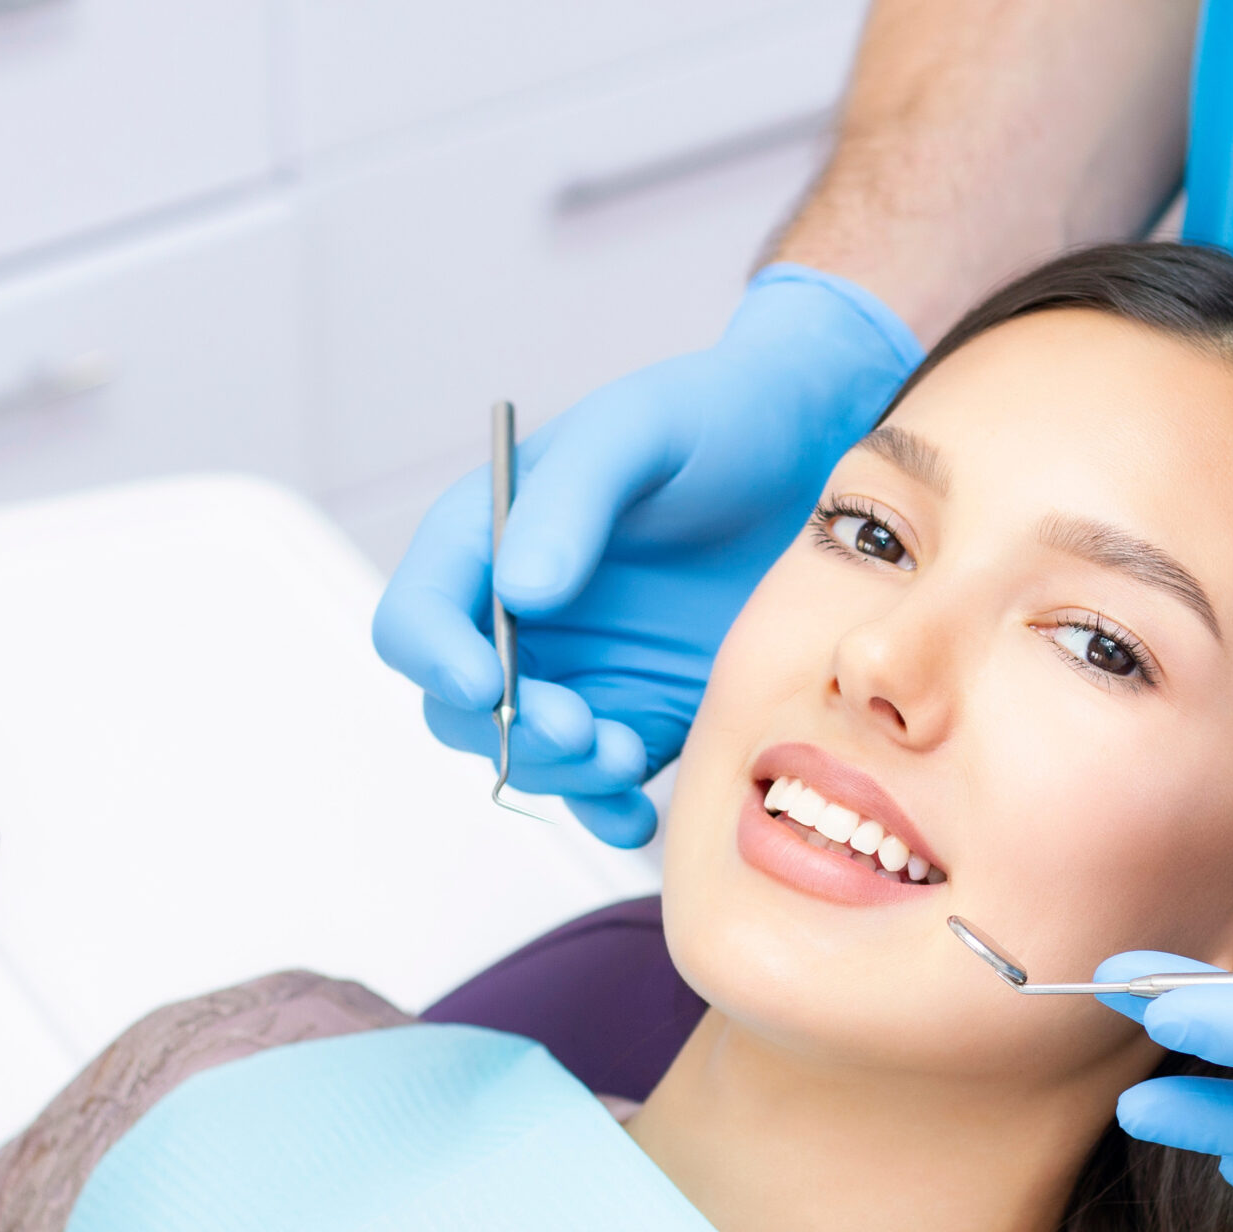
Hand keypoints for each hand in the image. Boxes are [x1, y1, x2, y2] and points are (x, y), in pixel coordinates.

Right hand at [373, 265, 922, 845]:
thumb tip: (517, 591)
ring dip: (561, 775)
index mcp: (487, 541)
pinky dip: (606, 808)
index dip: (434, 657)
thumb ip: (570, 502)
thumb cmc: (714, 419)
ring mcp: (577, 671)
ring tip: (624, 757)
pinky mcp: (638, 710)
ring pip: (526, 756)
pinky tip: (635, 812)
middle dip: (508, 731)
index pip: (417, 618)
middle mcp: (518, 617)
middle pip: (461, 708)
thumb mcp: (638, 431)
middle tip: (577, 729)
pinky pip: (598, 781)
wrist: (815, 452)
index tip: (485, 683)